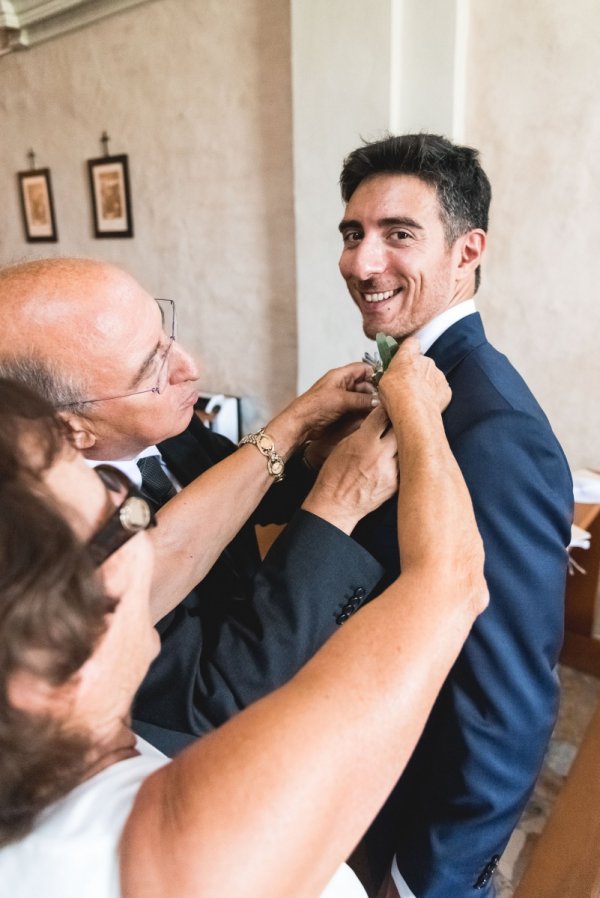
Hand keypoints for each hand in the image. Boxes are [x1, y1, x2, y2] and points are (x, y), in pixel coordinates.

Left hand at [267, 362, 377, 457]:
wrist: (300, 424)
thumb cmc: (313, 407)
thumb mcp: (341, 400)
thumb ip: (362, 399)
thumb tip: (378, 401)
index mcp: (341, 375)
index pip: (364, 369)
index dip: (376, 374)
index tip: (388, 383)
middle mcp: (343, 385)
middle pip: (366, 384)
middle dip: (376, 392)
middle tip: (387, 401)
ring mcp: (342, 398)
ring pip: (363, 397)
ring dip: (371, 403)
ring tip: (382, 410)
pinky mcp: (341, 411)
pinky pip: (358, 409)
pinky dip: (365, 412)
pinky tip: (372, 416)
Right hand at [301, 406, 397, 533]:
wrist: (335, 505)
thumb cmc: (334, 476)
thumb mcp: (343, 446)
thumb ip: (362, 432)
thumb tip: (378, 420)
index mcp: (364, 442)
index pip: (383, 415)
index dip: (388, 407)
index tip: (391, 404)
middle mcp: (380, 455)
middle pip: (402, 428)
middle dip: (401, 421)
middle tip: (402, 417)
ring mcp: (390, 471)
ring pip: (408, 447)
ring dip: (406, 441)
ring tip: (406, 436)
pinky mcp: (396, 485)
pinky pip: (406, 466)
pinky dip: (404, 459)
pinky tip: (403, 457)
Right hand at [377, 336, 450, 420]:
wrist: (414, 412)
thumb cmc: (398, 396)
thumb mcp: (383, 380)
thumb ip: (390, 372)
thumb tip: (391, 376)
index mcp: (409, 356)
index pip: (411, 343)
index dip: (408, 349)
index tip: (402, 357)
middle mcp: (426, 361)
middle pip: (421, 361)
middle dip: (415, 370)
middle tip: (406, 384)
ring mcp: (438, 374)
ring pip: (431, 376)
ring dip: (424, 383)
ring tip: (415, 397)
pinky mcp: (445, 388)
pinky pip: (439, 389)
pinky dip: (433, 395)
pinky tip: (424, 403)